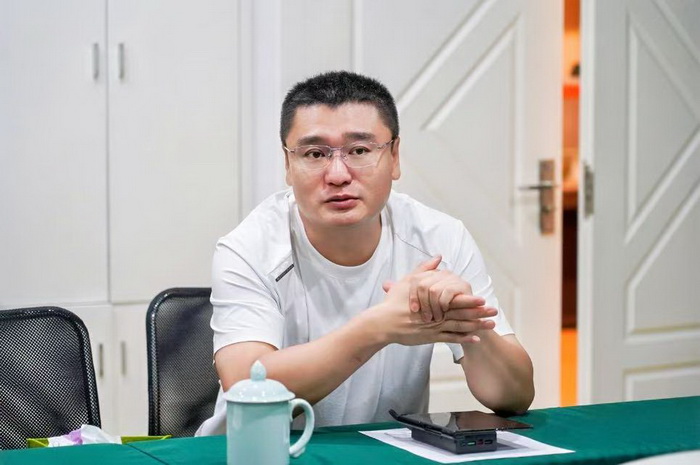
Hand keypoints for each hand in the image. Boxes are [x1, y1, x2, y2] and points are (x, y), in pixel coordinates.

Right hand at [376, 258, 496, 345]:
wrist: (384, 322)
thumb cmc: (394, 302)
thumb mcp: (409, 281)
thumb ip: (425, 269)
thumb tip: (438, 257)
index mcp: (432, 300)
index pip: (454, 300)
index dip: (470, 300)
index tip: (483, 299)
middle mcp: (436, 314)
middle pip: (461, 313)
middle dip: (479, 313)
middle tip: (494, 312)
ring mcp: (434, 327)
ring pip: (459, 326)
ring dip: (476, 326)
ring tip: (490, 326)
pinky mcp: (430, 338)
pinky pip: (450, 339)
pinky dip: (464, 339)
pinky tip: (476, 339)